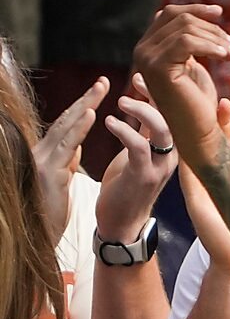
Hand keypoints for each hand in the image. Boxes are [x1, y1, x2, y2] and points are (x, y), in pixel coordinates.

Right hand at [33, 76, 108, 238]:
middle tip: (103, 80)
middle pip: (66, 120)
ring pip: (65, 127)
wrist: (37, 237)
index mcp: (48, 155)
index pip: (67, 126)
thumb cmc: (49, 213)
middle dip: (85, 99)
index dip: (82, 107)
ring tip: (100, 89)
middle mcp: (43, 152)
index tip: (99, 91)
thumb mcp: (60, 182)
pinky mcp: (47, 172)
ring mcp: (43, 160)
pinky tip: (91, 114)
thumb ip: (66, 161)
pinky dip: (79, 128)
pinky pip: (67, 146)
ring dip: (83, 106)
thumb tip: (76, 145)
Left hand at [95, 76, 177, 241]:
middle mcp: (170, 158)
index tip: (141, 76)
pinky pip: (140, 147)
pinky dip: (124, 130)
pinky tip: (109, 122)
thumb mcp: (138, 153)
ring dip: (142, 111)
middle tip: (136, 81)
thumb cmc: (127, 187)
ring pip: (163, 130)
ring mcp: (160, 168)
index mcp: (169, 150)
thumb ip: (144, 131)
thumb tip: (142, 102)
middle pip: (175, 117)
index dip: (160, 91)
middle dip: (157, 95)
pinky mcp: (144, 177)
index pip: (173, 113)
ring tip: (121, 101)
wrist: (121, 225)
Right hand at [133, 4, 229, 171]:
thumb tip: (201, 13)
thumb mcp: (195, 66)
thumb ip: (190, 41)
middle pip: (178, 18)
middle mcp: (141, 51)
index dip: (196, 10)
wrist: (199, 137)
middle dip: (210, 28)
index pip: (170, 15)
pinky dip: (210, 46)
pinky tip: (226, 57)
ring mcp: (147, 58)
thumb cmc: (200, 106)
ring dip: (215, 39)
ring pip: (185, 28)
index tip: (219, 13)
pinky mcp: (158, 68)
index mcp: (148, 48)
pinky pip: (187, 42)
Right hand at [178, 97, 229, 272]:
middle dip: (190, 109)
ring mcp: (197, 184)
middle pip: (197, 135)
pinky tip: (176, 127)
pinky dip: (180, 146)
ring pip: (187, 145)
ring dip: (179, 121)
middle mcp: (206, 175)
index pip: (219, 137)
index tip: (218, 93)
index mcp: (223, 174)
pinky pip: (184, 166)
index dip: (218, 115)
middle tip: (185, 83)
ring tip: (174, 97)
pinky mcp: (192, 195)